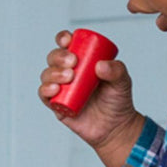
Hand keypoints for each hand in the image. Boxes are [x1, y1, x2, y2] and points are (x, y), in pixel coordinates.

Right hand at [38, 30, 143, 166]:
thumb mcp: (122, 82)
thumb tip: (100, 65)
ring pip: (47, 74)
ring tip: (69, 78)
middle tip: (73, 62)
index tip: (68, 40)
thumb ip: (117, 71)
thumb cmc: (118, 101)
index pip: (67, 44)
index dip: (63, 38)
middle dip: (59, 56)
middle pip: (54, 57)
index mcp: (82, 60)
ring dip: (54, 73)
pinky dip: (45, 89)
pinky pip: (44, 95)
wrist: (115, 127)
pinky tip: (55, 89)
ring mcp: (60, 88)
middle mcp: (68, 72)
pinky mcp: (56, 105)